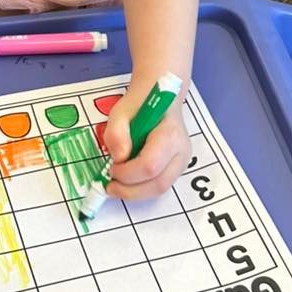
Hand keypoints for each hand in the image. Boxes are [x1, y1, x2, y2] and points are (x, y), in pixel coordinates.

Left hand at [102, 83, 191, 201]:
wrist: (161, 99)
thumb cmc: (142, 103)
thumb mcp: (121, 111)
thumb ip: (117, 133)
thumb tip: (119, 158)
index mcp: (170, 134)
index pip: (150, 165)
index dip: (127, 173)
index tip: (111, 167)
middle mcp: (181, 152)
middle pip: (158, 184)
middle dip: (130, 190)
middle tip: (110, 185)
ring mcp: (182, 162)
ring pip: (160, 189)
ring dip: (135, 192)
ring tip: (116, 185)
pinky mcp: (176, 169)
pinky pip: (159, 186)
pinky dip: (141, 189)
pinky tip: (127, 181)